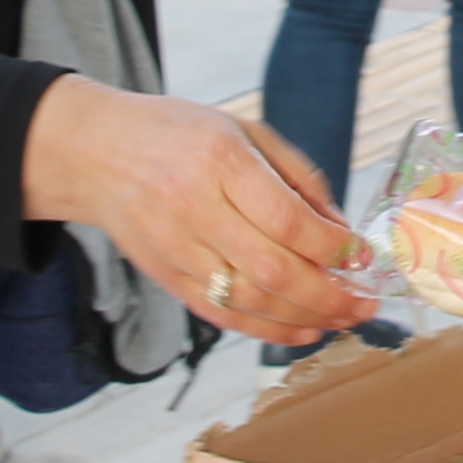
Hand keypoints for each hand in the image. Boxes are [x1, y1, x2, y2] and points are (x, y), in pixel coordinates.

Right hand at [22, 74, 370, 342]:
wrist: (96, 152)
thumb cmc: (177, 134)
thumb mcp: (243, 130)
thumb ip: (296, 175)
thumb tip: (340, 228)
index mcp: (220, 160)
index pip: (286, 219)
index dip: (332, 247)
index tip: (362, 256)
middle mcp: (195, 207)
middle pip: (273, 269)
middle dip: (329, 294)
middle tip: (365, 303)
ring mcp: (177, 248)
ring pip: (250, 300)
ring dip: (306, 318)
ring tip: (343, 319)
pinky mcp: (166, 277)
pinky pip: (222, 315)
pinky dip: (267, 331)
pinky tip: (303, 332)